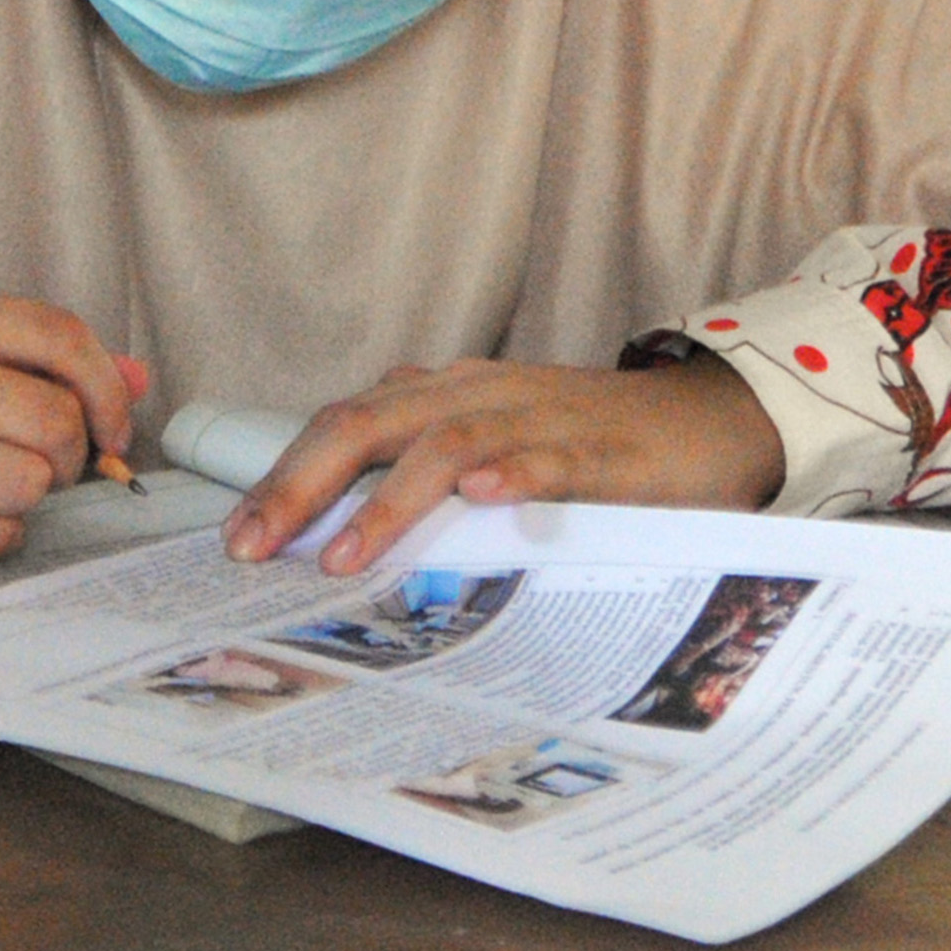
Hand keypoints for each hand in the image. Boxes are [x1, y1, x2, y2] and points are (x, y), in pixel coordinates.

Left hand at [224, 356, 784, 576]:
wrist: (712, 420)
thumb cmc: (593, 445)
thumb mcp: (497, 449)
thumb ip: (429, 476)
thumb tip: (339, 536)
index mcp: (449, 395)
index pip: (348, 421)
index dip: (287, 474)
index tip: (239, 539)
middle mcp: (482, 394)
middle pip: (373, 422)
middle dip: (305, 484)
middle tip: (256, 548)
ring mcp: (542, 418)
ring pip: (447, 441)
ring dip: (391, 499)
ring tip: (345, 555)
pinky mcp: (604, 451)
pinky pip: (551, 456)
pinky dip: (512, 473)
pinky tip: (483, 498)